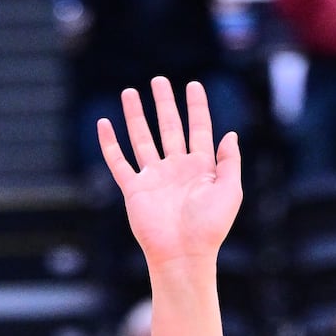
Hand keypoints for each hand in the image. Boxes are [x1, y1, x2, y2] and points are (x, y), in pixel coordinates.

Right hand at [98, 79, 242, 271]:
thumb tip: (230, 134)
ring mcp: (154, 178)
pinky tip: (104, 124)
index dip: (197, 107)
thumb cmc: (209, 228)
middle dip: (164, 103)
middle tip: (158, 81)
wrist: (183, 255)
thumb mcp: (230, 191)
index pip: (199, 129)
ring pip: (142, 139)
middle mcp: (176, 169)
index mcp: (200, 168)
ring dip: (136, 116)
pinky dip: (110, 144)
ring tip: (130, 92)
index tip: (193, 85)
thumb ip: (230, 161)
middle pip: (169, 128)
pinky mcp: (135, 190)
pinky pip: (119, 162)